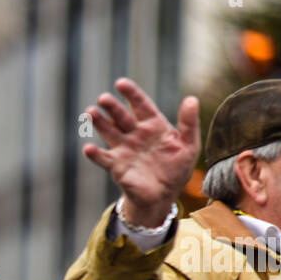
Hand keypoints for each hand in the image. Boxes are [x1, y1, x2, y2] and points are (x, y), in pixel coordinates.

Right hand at [84, 78, 199, 227]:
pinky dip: (95, 154)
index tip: (120, 83)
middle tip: (103, 99)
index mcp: (153, 125)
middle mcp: (135, 134)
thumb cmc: (176, 169)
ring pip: (108, 131)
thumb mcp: (189, 145)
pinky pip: (104, 158)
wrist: (164, 195)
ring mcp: (124, 149)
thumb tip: (191, 99)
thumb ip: (189, 123)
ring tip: (89, 113)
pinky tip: (89, 148)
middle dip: (111, 107)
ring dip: (99, 122)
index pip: (140, 105)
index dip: (131, 93)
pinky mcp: (117, 166)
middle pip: (121, 116)